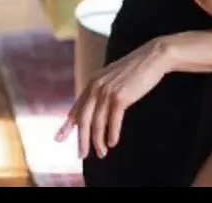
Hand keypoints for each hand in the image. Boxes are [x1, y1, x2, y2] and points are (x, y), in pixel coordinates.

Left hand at [54, 38, 171, 158]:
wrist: (152, 57)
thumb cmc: (135, 69)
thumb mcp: (112, 77)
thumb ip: (101, 89)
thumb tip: (95, 107)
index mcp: (92, 82)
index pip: (76, 108)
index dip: (67, 126)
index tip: (59, 138)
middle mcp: (96, 87)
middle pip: (84, 120)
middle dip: (82, 140)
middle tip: (82, 155)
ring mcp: (107, 92)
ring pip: (97, 124)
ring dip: (99, 141)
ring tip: (102, 153)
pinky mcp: (120, 97)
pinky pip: (113, 121)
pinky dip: (112, 134)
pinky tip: (112, 143)